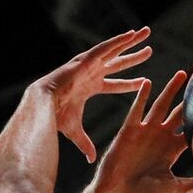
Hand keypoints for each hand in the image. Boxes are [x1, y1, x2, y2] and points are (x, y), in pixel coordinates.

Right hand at [38, 27, 154, 162]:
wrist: (43, 106)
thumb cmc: (55, 117)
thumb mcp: (75, 131)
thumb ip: (85, 143)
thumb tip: (91, 159)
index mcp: (90, 88)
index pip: (115, 85)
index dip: (130, 84)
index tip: (144, 81)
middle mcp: (91, 73)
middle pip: (118, 64)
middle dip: (133, 58)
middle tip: (149, 52)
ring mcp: (88, 65)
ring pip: (114, 51)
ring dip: (130, 42)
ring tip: (146, 33)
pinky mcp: (85, 59)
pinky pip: (106, 48)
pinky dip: (119, 41)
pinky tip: (132, 34)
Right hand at [90, 71, 192, 192]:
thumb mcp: (174, 189)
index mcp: (171, 150)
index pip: (190, 130)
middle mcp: (159, 138)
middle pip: (178, 114)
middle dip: (189, 99)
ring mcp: (144, 133)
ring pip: (160, 106)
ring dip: (170, 90)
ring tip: (182, 74)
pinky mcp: (128, 131)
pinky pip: (136, 110)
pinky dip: (142, 96)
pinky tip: (148, 82)